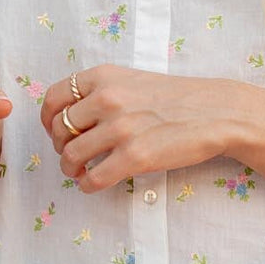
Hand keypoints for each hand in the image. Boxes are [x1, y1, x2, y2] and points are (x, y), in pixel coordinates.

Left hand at [40, 64, 237, 192]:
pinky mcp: (134, 157)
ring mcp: (120, 129)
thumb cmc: (178, 98)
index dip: (48, 120)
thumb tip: (75, 115)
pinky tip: (93, 184)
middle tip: (71, 156)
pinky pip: (93, 178)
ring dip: (70, 170)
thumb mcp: (134, 80)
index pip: (55, 98)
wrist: (216, 112)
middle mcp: (107, 100)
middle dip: (60, 148)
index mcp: (104, 77)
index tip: (55, 132)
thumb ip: (104, 91)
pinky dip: (87, 186)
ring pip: (71, 157)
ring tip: (79, 173)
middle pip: (60, 130)